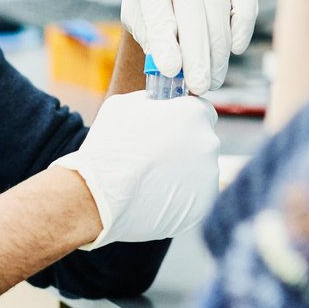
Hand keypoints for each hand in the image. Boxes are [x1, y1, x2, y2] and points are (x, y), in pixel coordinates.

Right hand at [53, 92, 220, 248]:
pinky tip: (156, 199)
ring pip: (200, 172)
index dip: (184, 120)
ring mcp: (209, 177)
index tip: (169, 131)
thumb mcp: (123, 105)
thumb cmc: (109, 145)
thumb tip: (156, 106)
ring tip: (152, 182)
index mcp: (194, 113)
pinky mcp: (203, 205)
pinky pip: (196, 198)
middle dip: (184, 149)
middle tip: (156, 159)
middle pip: (201, 143)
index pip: (201, 112)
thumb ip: (150, 102)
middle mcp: (208, 143)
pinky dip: (180, 199)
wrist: (99, 193)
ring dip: (183, 175)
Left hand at [120, 0, 259, 90]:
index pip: (156, 8)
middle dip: (198, 52)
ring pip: (218, 1)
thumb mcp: (139, 18)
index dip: (165, 42)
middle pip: (190, 5)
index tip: (172, 72)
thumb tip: (175, 72)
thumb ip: (154, 41)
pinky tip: (236, 47)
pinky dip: (243, 21)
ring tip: (214, 76)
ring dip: (219, 46)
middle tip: (201, 85)